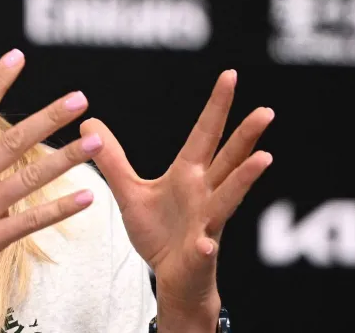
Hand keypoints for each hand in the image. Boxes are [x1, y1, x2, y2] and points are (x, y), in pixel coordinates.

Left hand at [81, 70, 273, 304]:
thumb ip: (112, 159)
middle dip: (246, 135)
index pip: (205, 134)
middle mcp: (205, 194)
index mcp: (189, 175)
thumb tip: (89, 122)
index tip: (230, 75)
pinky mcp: (199, 254)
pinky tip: (208, 242)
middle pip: (228, 159)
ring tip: (263, 159)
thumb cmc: (159, 233)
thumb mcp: (129, 191)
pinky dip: (206, 246)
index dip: (217, 106)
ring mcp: (206, 223)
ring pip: (228, 199)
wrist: (172, 279)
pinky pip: (204, 249)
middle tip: (265, 110)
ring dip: (245, 179)